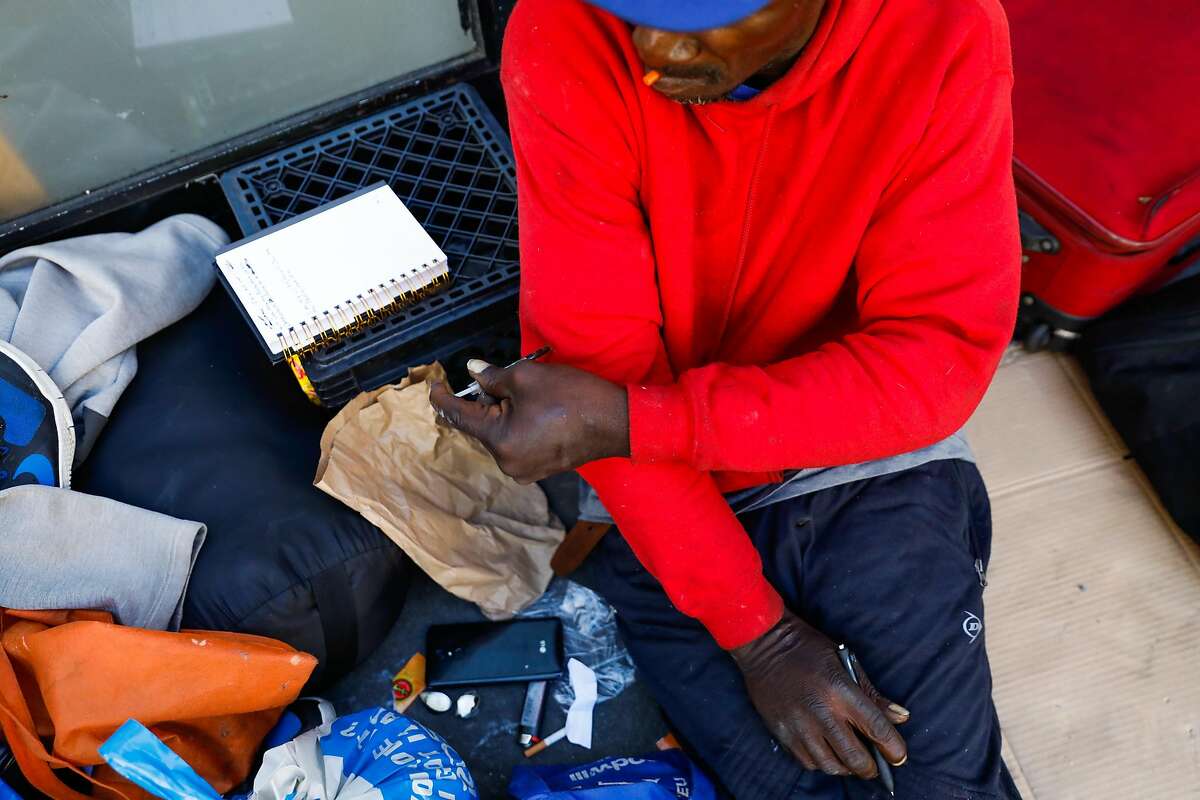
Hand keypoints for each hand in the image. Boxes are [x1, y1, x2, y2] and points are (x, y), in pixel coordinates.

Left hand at [428, 358, 629, 482]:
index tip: (434, 383)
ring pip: (499, 434)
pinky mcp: (541, 468)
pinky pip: (517, 443)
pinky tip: (533, 408)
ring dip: (502, 412)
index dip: (443, 397)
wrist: (617, 422)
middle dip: (482, 401)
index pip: (459, 417)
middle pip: (480, 426)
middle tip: (494, 377)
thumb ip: (493, 377)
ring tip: (521, 392)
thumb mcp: (526, 376)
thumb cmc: (572, 397)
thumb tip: (473, 371)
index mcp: (499, 440)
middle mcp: (507, 462)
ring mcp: (525, 469)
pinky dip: (517, 425)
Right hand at [730, 609, 909, 778]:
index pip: (877, 729)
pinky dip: (822, 762)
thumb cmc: (808, 649)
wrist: (764, 643)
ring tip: (849, 757)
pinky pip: (808, 761)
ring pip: (831, 766)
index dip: (894, 749)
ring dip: (845, 766)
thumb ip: (872, 695)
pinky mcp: (782, 732)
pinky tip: (826, 749)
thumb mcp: (846, 663)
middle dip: (871, 767)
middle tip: (875, 764)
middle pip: (855, 758)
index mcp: (841, 690)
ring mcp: (799, 725)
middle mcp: (821, 712)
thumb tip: (901, 717)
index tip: (898, 756)